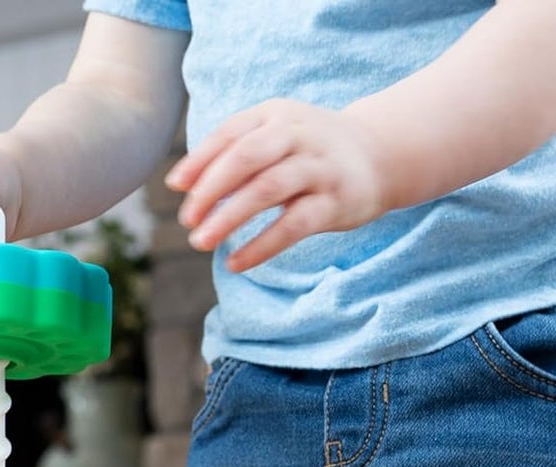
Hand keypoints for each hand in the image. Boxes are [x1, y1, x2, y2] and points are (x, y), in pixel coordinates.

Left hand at [167, 100, 386, 270]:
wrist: (380, 155)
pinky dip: (261, 245)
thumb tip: (181, 184)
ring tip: (201, 242)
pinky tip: (236, 263)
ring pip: (268, 188)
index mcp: (276, 115)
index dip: (200, 160)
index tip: (176, 188)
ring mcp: (319, 168)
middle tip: (188, 220)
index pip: (231, 133)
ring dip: (230, 217)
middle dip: (211, 189)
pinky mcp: (335, 202)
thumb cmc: (310, 152)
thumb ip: (233, 154)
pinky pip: (293, 225)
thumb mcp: (275, 138)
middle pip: (246, 157)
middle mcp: (298, 135)